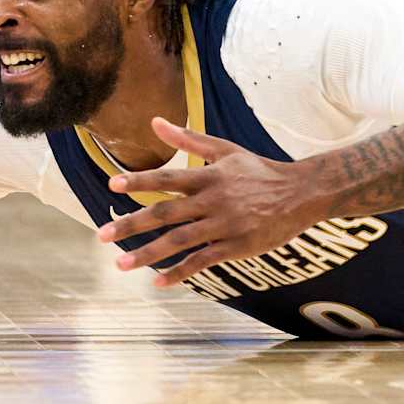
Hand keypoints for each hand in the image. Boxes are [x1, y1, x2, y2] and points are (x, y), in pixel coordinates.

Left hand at [94, 118, 320, 285]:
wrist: (301, 194)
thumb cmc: (259, 170)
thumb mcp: (226, 150)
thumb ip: (188, 138)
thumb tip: (155, 121)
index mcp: (210, 175)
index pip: (168, 177)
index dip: (140, 181)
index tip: (112, 186)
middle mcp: (214, 200)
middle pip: (166, 213)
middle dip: (132, 224)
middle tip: (102, 235)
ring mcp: (225, 225)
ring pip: (179, 241)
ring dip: (147, 254)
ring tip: (120, 265)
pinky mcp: (236, 247)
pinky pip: (202, 261)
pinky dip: (179, 272)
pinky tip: (158, 282)